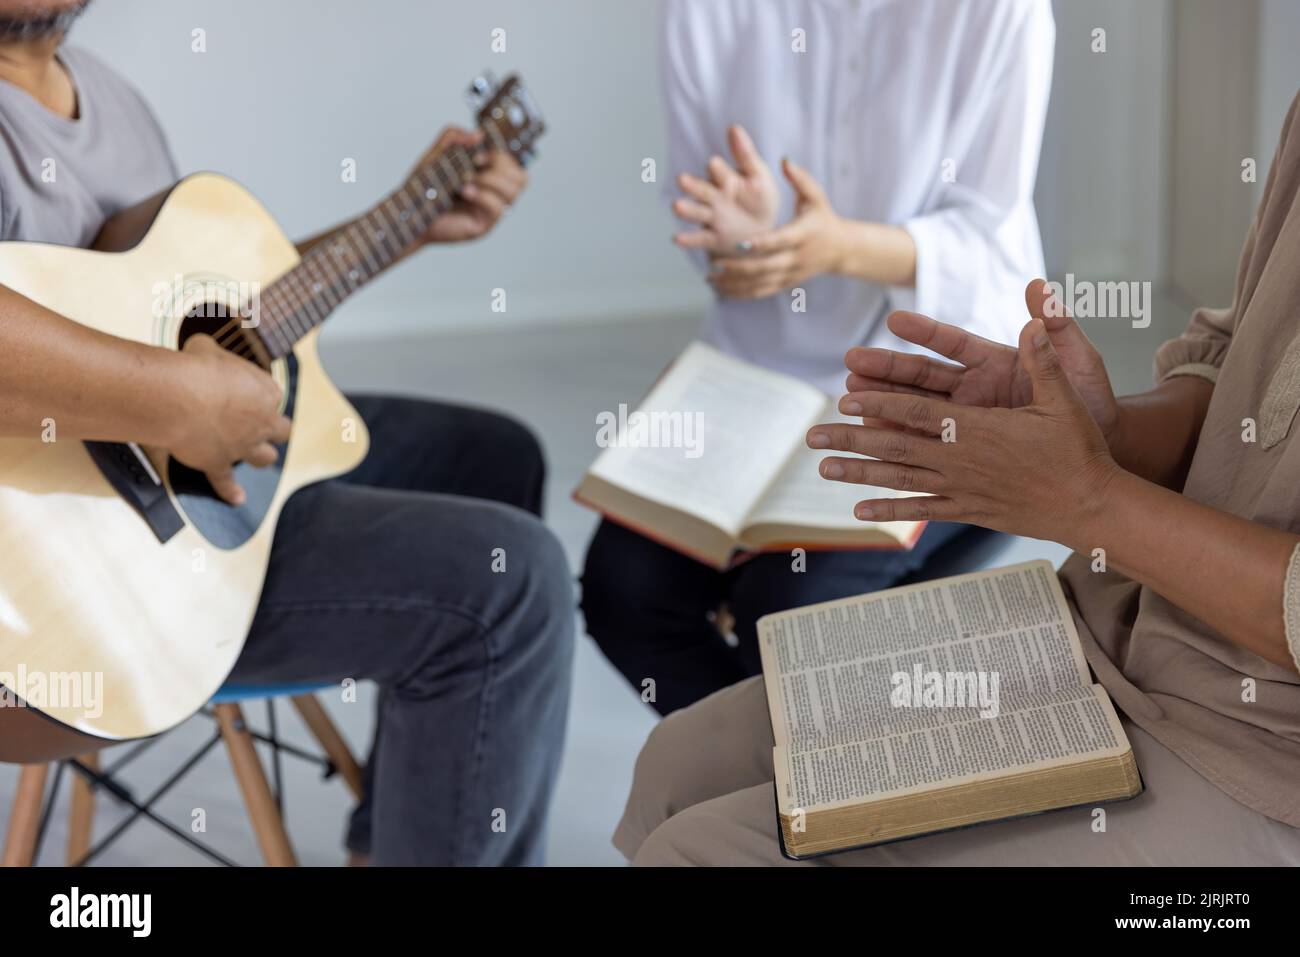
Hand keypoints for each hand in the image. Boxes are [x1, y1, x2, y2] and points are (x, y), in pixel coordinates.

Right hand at [170, 335, 291, 506]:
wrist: (179, 399)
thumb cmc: (195, 369)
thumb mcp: (206, 348)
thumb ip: (211, 355)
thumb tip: (201, 352)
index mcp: (265, 391)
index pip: (271, 394)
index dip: (257, 393)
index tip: (241, 389)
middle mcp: (261, 422)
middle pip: (281, 430)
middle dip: (273, 428)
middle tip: (262, 425)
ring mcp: (243, 445)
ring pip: (265, 457)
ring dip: (261, 456)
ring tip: (256, 455)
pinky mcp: (219, 463)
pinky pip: (227, 482)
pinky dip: (230, 491)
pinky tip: (237, 498)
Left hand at [415, 127, 528, 243]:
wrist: (408, 213)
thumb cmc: (423, 188)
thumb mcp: (436, 154)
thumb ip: (453, 137)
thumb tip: (478, 134)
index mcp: (487, 175)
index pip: (512, 163)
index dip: (500, 153)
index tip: (477, 151)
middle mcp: (493, 193)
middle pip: (520, 176)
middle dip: (499, 164)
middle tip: (475, 162)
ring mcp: (490, 210)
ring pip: (514, 191)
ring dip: (491, 180)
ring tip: (466, 179)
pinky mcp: (484, 225)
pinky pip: (499, 208)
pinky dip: (482, 195)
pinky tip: (464, 192)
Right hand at [673, 124, 778, 252]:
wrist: (763, 231)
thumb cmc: (760, 198)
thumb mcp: (758, 175)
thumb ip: (746, 154)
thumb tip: (733, 126)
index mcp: (726, 178)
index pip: (718, 171)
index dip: (717, 169)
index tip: (715, 164)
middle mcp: (714, 196)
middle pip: (702, 189)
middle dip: (693, 186)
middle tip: (681, 180)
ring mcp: (712, 217)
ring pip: (697, 211)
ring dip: (687, 209)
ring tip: (676, 206)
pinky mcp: (713, 238)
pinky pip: (700, 239)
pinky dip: (688, 239)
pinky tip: (676, 239)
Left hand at [706, 157, 846, 298]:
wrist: (841, 249)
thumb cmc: (823, 217)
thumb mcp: (816, 196)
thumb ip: (800, 179)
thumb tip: (784, 160)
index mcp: (802, 235)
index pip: (779, 241)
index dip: (759, 244)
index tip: (738, 244)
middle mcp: (796, 258)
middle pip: (766, 267)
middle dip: (739, 268)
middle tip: (715, 264)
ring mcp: (791, 274)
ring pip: (760, 283)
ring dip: (735, 283)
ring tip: (711, 278)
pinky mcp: (786, 284)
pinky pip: (761, 292)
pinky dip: (741, 293)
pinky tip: (721, 290)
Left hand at [807, 318, 1119, 548]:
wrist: (1092, 506)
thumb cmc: (1080, 449)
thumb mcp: (1065, 397)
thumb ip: (1046, 357)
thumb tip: (1036, 316)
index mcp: (977, 428)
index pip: (918, 411)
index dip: (880, 403)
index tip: (847, 397)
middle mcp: (961, 459)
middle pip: (895, 445)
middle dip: (852, 438)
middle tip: (812, 436)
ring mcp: (961, 488)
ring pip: (900, 479)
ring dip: (859, 474)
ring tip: (822, 470)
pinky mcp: (968, 510)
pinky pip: (922, 509)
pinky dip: (890, 509)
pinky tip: (859, 511)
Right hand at [845, 279, 1120, 441]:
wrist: (1100, 454)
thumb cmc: (1093, 406)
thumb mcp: (1080, 366)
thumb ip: (1057, 330)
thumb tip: (1038, 287)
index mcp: (996, 363)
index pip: (954, 343)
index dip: (924, 332)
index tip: (894, 320)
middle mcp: (974, 389)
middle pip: (921, 376)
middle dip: (885, 369)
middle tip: (851, 363)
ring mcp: (966, 420)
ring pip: (915, 409)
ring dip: (881, 404)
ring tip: (849, 400)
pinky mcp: (965, 449)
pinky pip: (925, 446)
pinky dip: (898, 443)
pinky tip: (870, 442)